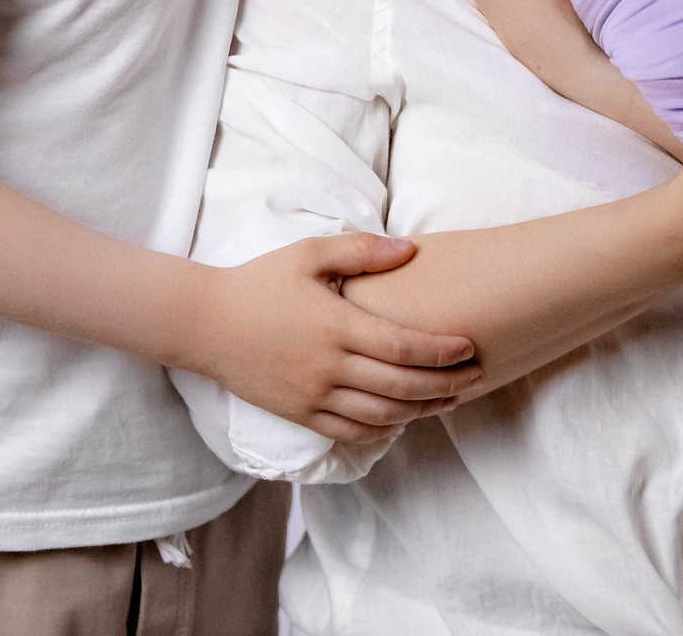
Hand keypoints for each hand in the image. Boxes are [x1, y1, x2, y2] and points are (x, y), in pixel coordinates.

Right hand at [188, 233, 485, 442]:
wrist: (205, 323)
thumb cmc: (260, 282)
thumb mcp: (308, 254)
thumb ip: (362, 251)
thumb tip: (410, 250)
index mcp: (335, 325)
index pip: (403, 347)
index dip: (442, 351)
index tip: (470, 347)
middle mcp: (328, 367)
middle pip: (401, 386)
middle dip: (445, 384)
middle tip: (477, 377)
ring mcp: (313, 396)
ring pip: (381, 415)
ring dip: (422, 410)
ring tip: (450, 400)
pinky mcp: (299, 414)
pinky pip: (350, 432)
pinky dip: (383, 430)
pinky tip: (402, 420)